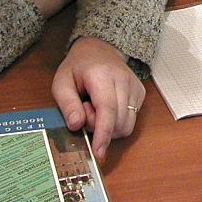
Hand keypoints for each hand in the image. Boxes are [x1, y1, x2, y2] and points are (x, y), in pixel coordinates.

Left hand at [51, 36, 144, 161]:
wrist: (99, 49)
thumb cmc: (78, 67)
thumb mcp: (61, 82)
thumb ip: (67, 104)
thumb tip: (76, 125)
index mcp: (102, 75)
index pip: (108, 109)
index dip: (103, 133)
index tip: (98, 152)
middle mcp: (124, 80)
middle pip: (118, 121)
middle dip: (99, 128)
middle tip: (84, 111)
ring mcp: (135, 87)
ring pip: (127, 125)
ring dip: (108, 127)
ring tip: (95, 109)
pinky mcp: (140, 93)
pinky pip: (131, 120)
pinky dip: (117, 122)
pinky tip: (107, 108)